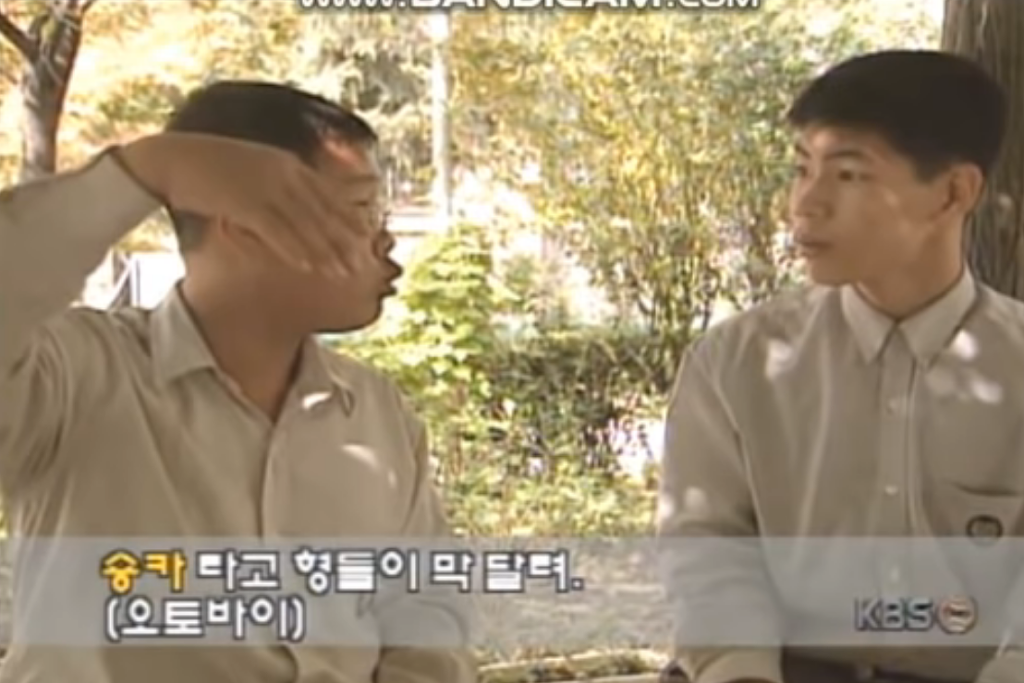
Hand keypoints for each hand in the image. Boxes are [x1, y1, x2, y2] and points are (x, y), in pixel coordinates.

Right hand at [115, 132, 372, 276]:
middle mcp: (282, 173)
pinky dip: (293, 250)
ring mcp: (264, 187)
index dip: (349, 217)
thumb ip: (279, 179)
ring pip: (304, 224)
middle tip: (364, 264)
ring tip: (343, 273)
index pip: (328, 193)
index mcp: (287, 163)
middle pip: (322, 211)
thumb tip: (296, 197)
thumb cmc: (211, 167)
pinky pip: (275, 232)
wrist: (172, 159)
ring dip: (325, 251)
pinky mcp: (243, 202)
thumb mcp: (253, 167)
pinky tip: (308, 268)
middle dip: (344, 240)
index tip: (368, 237)